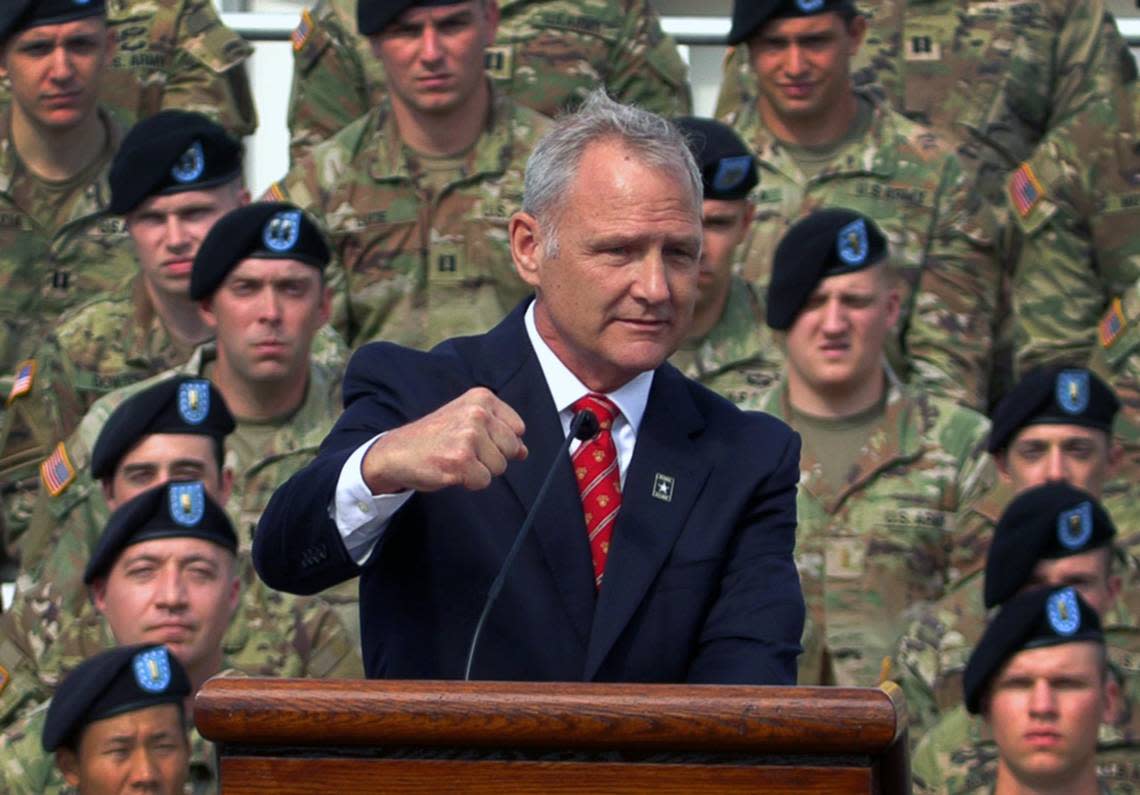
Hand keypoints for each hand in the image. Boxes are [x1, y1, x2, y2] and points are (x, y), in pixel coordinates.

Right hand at [361, 387, 527, 493]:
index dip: (501, 442)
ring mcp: (468, 436)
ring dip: (479, 470)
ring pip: (499, 467)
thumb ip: (499, 433)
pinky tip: (450, 469)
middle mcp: (477, 413)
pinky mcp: (460, 460)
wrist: (396, 452)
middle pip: (511, 449)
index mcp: (481, 398)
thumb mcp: (467, 422)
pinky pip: (483, 481)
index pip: (517, 428)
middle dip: (492, 457)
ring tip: (455, 459)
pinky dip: (468, 482)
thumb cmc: (433, 437)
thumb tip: (524, 451)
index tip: (478, 440)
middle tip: (464, 451)